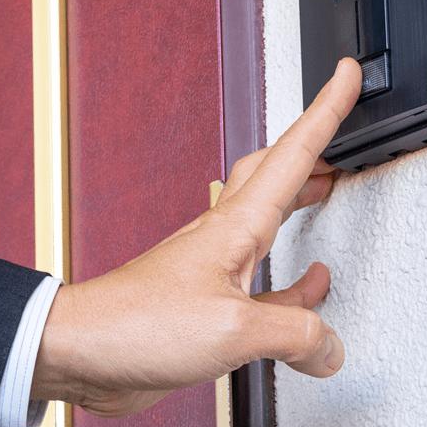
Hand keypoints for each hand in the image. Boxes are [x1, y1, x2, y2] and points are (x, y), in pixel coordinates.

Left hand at [30, 58, 362, 417]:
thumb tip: (329, 344)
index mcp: (235, 227)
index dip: (325, 112)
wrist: (80, 351)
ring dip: (299, 205)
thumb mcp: (234, 330)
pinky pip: (260, 285)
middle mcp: (223, 239)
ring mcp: (211, 270)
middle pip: (276, 175)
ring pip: (267, 224)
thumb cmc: (136, 324)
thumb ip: (294, 333)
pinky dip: (288, 287)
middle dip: (312, 150)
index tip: (346, 75)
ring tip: (327, 193)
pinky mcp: (203, 306)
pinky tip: (301, 301)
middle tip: (340, 134)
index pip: (293, 155)